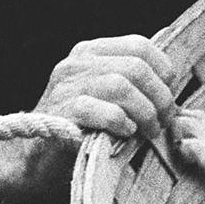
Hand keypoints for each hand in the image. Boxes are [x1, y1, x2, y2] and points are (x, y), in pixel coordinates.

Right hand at [34, 34, 177, 140]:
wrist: (35, 158)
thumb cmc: (79, 127)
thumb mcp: (103, 93)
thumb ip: (129, 78)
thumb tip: (169, 70)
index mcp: (89, 52)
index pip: (139, 45)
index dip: (163, 70)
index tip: (169, 95)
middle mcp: (76, 63)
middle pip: (136, 67)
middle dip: (159, 96)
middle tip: (163, 120)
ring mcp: (67, 87)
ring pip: (123, 86)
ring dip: (145, 112)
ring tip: (149, 130)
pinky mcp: (63, 114)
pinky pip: (106, 112)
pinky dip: (123, 123)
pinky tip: (126, 133)